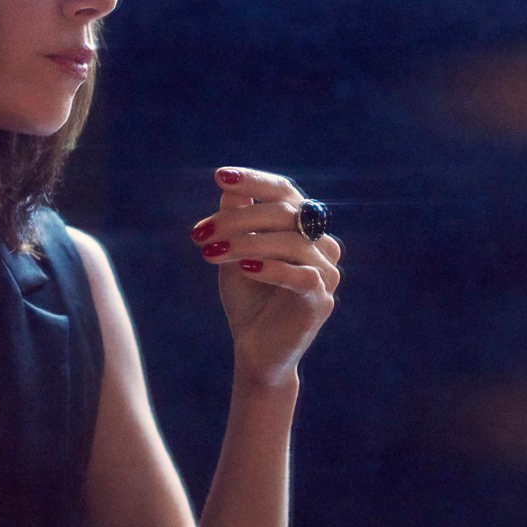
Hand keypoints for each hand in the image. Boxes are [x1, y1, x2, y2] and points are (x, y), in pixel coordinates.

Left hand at [189, 167, 342, 386]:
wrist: (255, 350)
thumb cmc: (248, 298)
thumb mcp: (234, 253)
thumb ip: (236, 220)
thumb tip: (230, 188)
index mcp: (303, 227)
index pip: (284, 191)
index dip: (254, 181)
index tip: (220, 176)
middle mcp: (321, 244)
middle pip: (285, 213)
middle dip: (236, 219)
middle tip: (200, 234)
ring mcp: (327, 272)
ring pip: (290, 242)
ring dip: (245, 243)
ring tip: (210, 252)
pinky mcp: (322, 300)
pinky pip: (301, 275)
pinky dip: (271, 268)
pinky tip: (244, 268)